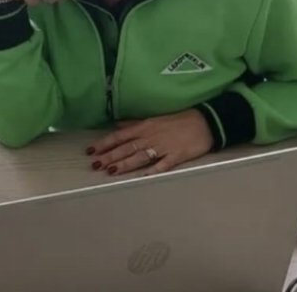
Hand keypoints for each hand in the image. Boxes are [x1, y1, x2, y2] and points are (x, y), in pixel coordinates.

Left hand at [87, 110, 213, 175]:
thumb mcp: (153, 119)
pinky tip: (142, 177)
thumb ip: (134, 123)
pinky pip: (163, 164)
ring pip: (140, 156)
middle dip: (110, 156)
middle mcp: (151, 136)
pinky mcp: (177, 156)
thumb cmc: (177, 120)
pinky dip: (153, 170)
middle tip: (95, 164)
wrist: (205, 122)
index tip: (91, 150)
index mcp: (144, 127)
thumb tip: (117, 125)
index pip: (120, 136)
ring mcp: (163, 147)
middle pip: (127, 148)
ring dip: (125, 164)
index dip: (105, 143)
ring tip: (110, 171)